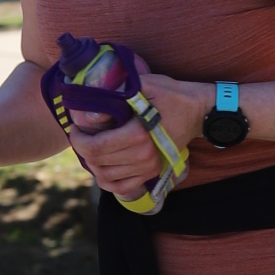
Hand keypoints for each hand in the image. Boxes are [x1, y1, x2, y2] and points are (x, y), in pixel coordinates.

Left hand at [61, 72, 204, 196]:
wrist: (198, 111)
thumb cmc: (171, 94)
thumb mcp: (143, 86)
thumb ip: (116, 96)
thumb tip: (88, 115)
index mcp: (138, 135)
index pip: (96, 147)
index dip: (78, 139)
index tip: (75, 127)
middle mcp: (143, 156)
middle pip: (98, 162)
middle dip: (82, 149)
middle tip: (80, 135)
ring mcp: (149, 168)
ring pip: (106, 177)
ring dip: (92, 164)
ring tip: (91, 148)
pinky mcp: (153, 173)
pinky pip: (122, 188)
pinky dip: (107, 182)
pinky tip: (103, 167)